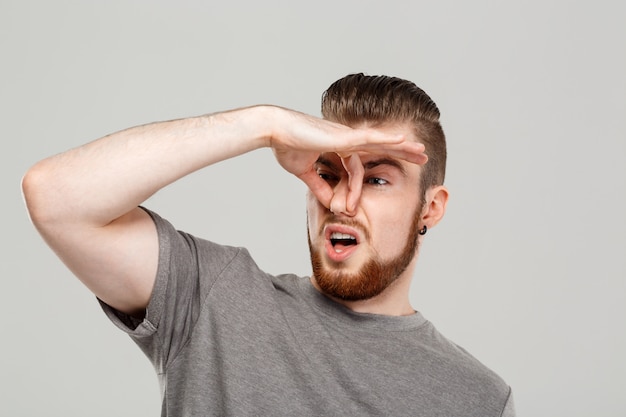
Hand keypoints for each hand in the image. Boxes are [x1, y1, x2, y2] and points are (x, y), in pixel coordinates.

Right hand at [268, 108, 427, 210]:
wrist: (273, 131)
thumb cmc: (285, 146)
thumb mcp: (304, 172)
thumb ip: (317, 185)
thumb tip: (328, 201)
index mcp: (337, 147)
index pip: (358, 166)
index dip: (358, 188)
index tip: (350, 209)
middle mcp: (345, 140)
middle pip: (380, 147)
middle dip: (401, 153)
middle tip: (422, 157)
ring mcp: (345, 137)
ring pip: (380, 142)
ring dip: (402, 147)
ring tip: (422, 151)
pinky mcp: (341, 137)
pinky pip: (368, 139)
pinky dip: (386, 139)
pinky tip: (402, 140)